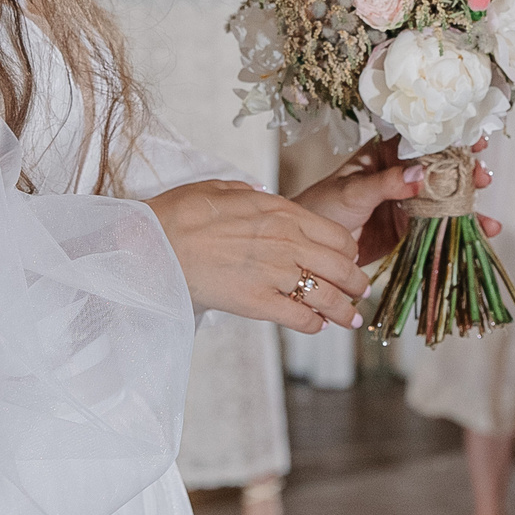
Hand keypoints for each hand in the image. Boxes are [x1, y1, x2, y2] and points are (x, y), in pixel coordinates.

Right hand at [146, 179, 371, 333]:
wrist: (154, 243)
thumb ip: (250, 193)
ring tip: (352, 320)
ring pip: (327, 295)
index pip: (336, 235)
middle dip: (355, 282)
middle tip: (360, 291)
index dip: (347, 251)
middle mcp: (286, 242)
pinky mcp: (256, 302)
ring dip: (344, 310)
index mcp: (282, 212)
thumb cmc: (181, 213)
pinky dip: (313, 324)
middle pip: (339, 267)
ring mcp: (273, 273)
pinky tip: (317, 326)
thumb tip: (263, 196)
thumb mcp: (221, 188)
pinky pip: (298, 317)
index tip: (348, 260)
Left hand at [293, 137, 498, 266]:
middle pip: (442, 170)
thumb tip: (421, 174)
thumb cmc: (321, 208)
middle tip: (482, 177)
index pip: (423, 142)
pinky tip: (483, 232)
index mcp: (385, 156)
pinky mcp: (409, 230)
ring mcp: (407, 203)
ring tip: (487, 214)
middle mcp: (400, 176)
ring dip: (469, 204)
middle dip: (466, 172)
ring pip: (445, 199)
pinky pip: (440, 226)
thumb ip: (386, 183)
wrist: (309, 249)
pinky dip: (462, 229)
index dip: (451, 139)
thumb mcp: (352, 191)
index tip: (475, 138)